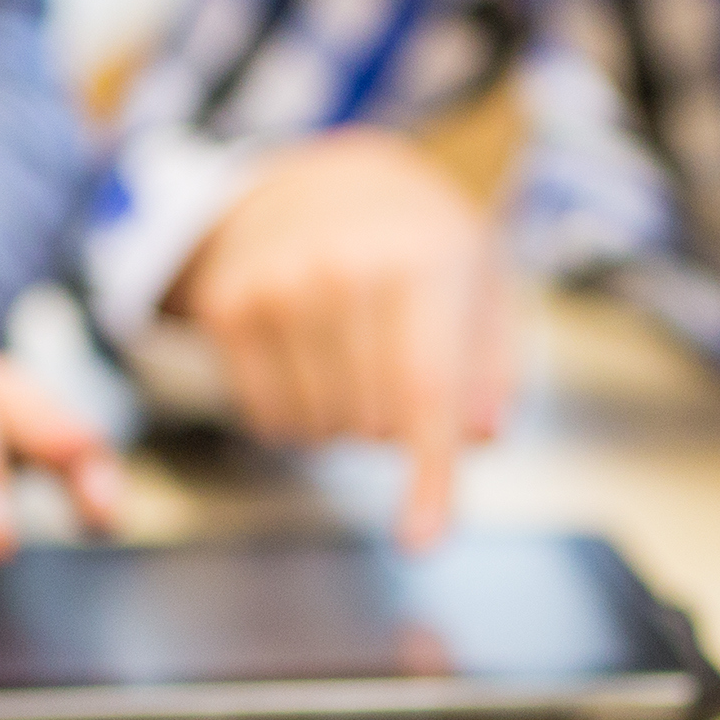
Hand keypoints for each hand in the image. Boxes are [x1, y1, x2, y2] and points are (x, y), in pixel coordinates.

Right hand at [168, 131, 516, 548]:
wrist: (320, 180)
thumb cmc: (416, 245)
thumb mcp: (481, 283)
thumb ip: (493, 364)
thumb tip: (479, 434)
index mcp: (424, 259)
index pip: (425, 390)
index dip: (428, 474)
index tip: (421, 539)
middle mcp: (343, 268)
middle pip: (371, 425)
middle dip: (391, 423)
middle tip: (392, 362)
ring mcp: (276, 286)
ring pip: (316, 431)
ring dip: (341, 421)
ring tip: (350, 355)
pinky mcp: (226, 306)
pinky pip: (265, 420)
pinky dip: (295, 415)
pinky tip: (307, 359)